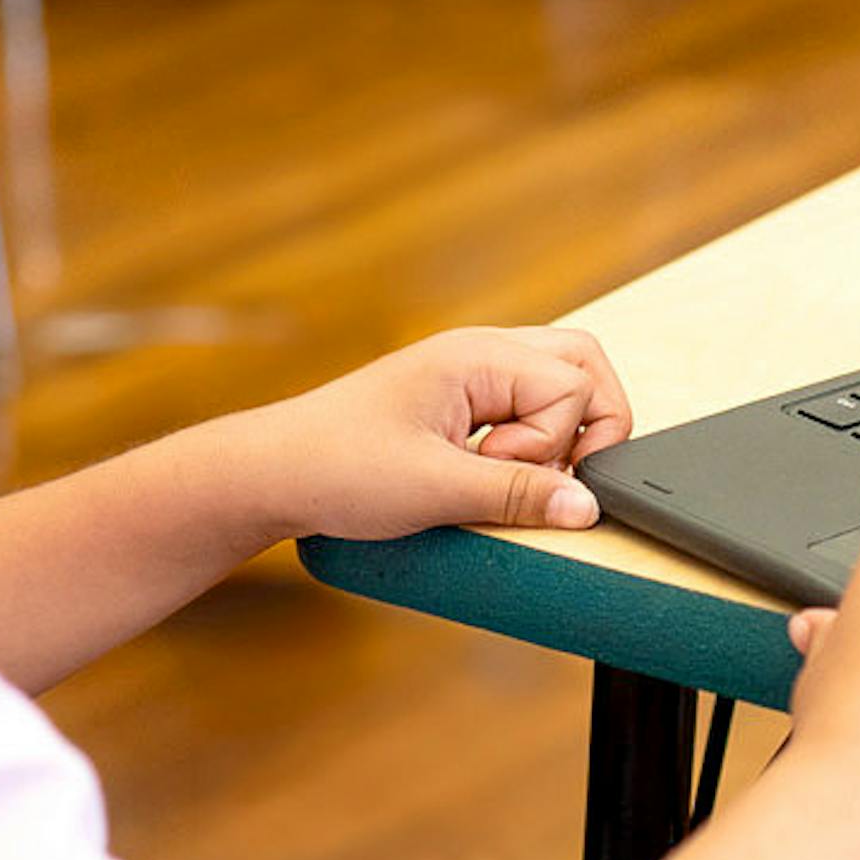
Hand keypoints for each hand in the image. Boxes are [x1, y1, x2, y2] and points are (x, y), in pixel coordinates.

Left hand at [241, 328, 635, 543]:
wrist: (272, 474)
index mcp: (477, 355)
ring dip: (555, 433)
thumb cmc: (337, 467)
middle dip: (586, 424)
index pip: (574, 385)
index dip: (553, 441)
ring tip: (512, 473)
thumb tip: (588, 506)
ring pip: (557, 384)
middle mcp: (480, 353)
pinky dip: (529, 440)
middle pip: (582, 364)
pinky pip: (524, 405)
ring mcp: (470, 374)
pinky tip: (494, 471)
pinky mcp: (458, 402)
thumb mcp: (436, 490)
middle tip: (549, 472)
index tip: (497, 467)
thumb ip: (520, 495)